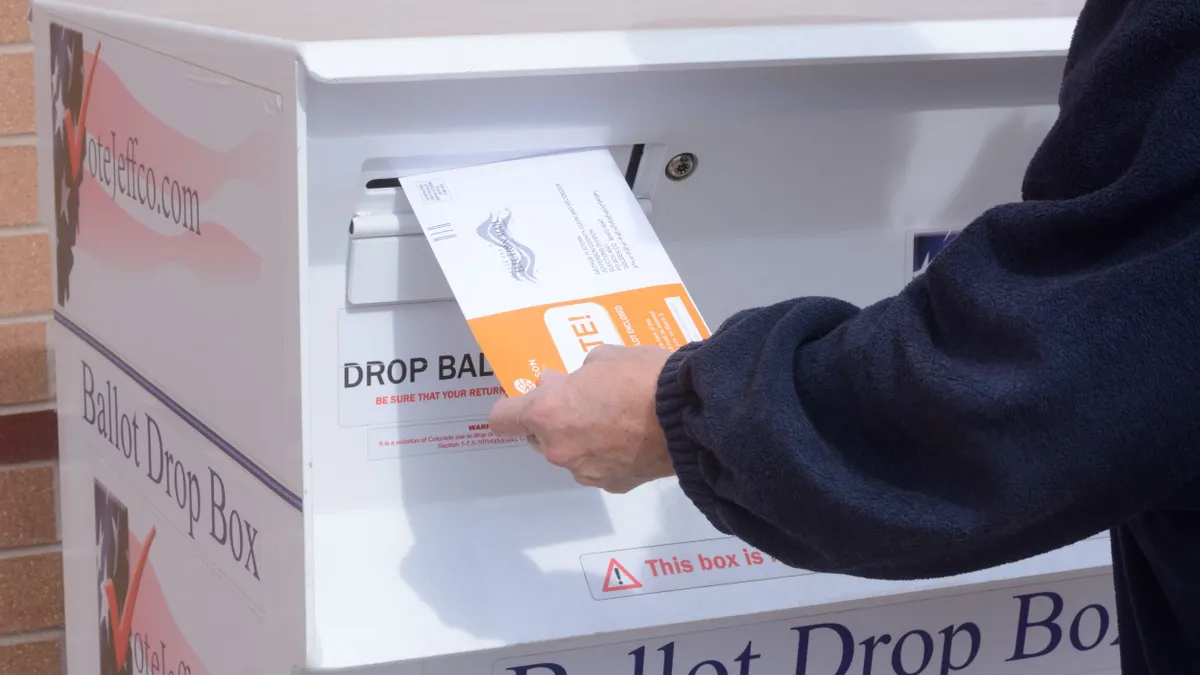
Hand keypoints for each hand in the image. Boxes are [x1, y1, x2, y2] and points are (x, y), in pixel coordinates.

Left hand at [489, 344, 674, 493]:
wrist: (691, 414)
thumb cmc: (642, 376)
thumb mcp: (603, 359)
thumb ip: (574, 376)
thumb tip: (559, 384)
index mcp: (547, 413)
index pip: (503, 419)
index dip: (511, 407)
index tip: (528, 397)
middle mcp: (559, 449)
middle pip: (538, 438)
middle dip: (553, 420)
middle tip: (582, 400)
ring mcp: (586, 472)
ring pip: (571, 455)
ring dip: (582, 440)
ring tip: (615, 420)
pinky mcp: (616, 484)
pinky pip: (600, 468)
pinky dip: (609, 456)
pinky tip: (632, 439)